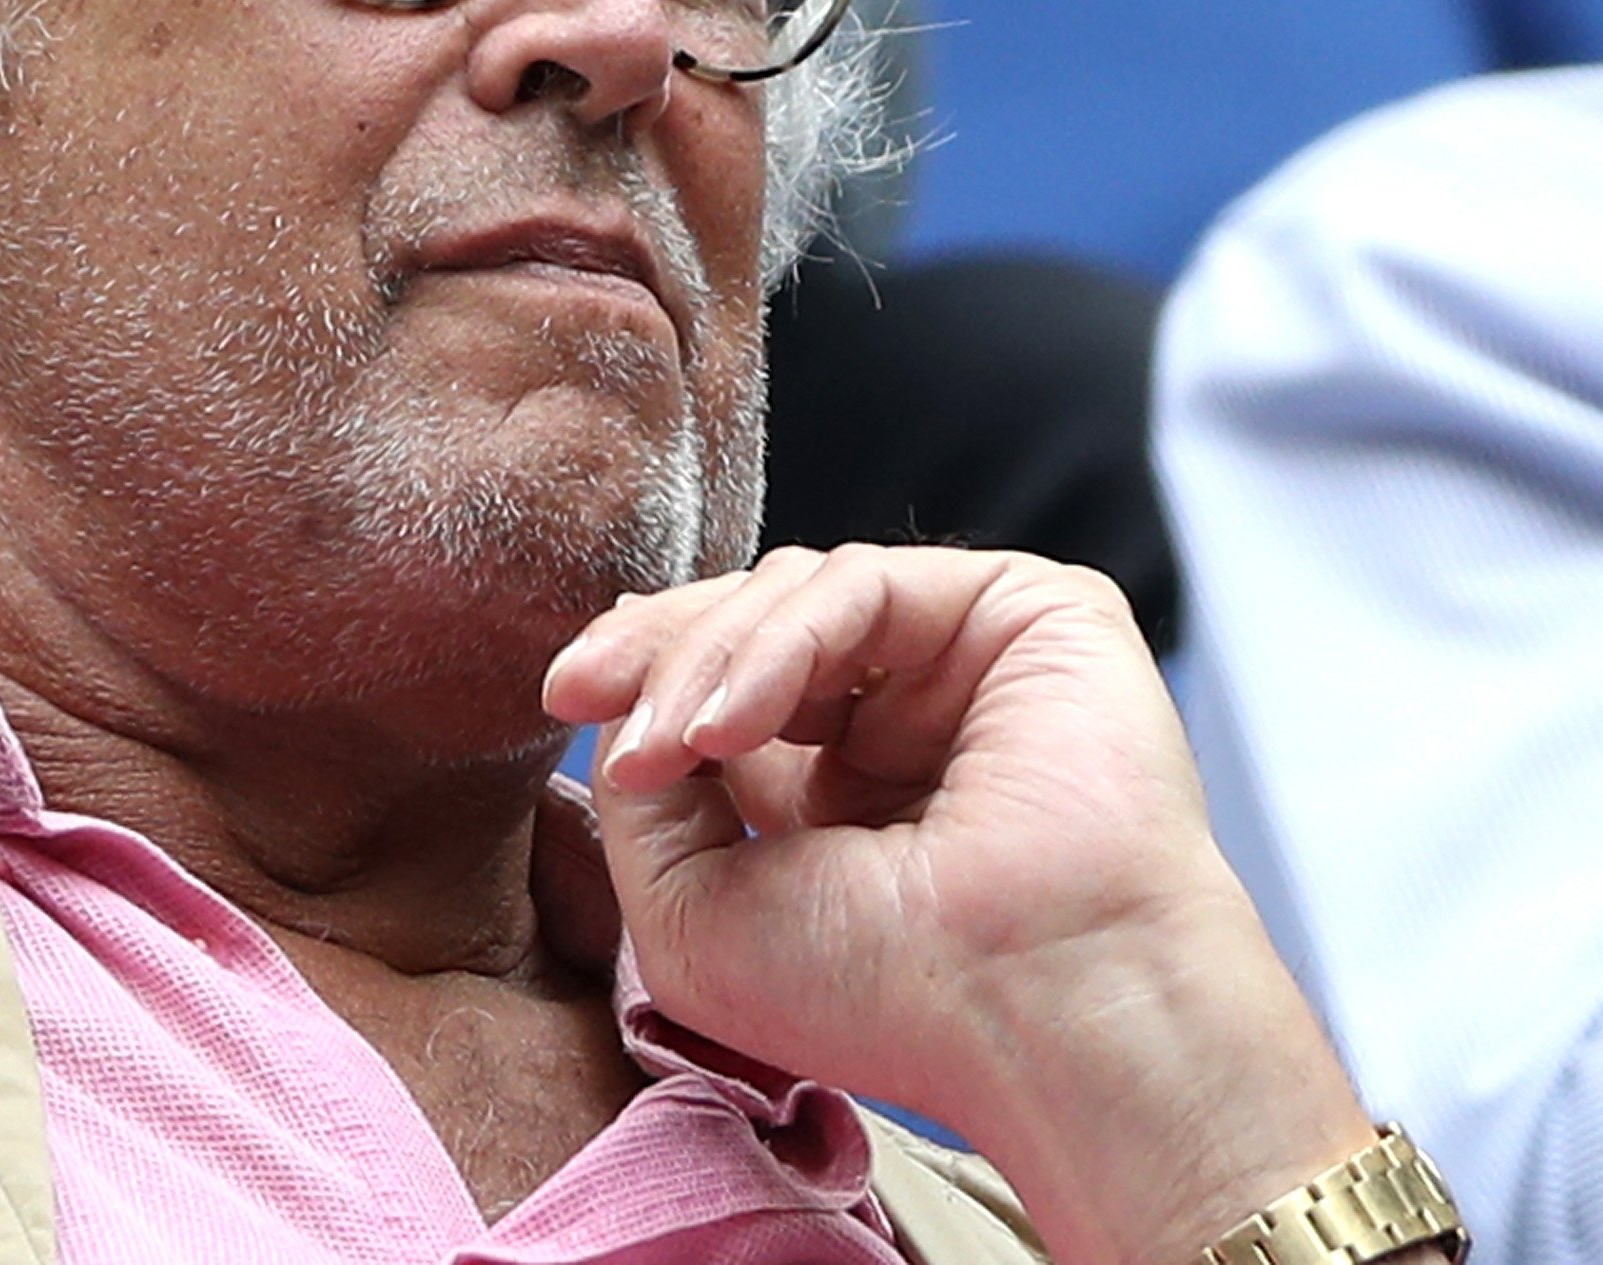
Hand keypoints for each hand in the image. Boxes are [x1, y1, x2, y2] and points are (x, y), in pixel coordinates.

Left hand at [542, 545, 1385, 1264]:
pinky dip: (774, 643)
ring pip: (795, 594)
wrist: (1040, 1015)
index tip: (562, 698)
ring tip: (673, 743)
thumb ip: (642, 798)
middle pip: (748, 619)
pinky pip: (861, 587)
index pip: (720, 683)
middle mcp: (901, 717)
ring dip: (705, 659)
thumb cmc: (886, 998)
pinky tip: (726, 723)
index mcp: (836, 790)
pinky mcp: (1026, 614)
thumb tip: (617, 710)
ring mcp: (964, 662)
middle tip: (580, 691)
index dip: (639, 673)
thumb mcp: (692, 910)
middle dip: (655, 648)